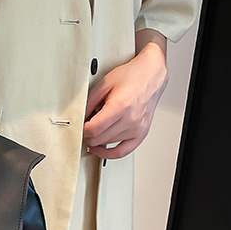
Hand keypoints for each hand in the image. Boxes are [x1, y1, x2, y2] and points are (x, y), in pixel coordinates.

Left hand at [82, 42, 168, 158]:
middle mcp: (130, 119)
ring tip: (97, 128)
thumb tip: (80, 117)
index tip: (79, 126)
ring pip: (108, 144)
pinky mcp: (141, 133)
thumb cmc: (131, 76)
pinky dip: (109, 154)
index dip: (82, 130)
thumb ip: (89, 102)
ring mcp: (137, 128)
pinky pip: (123, 152)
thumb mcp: (104, 84)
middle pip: (99, 139)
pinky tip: (101, 149)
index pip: (94, 129)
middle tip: (85, 127)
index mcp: (120, 106)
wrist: (151, 75)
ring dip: (98, 140)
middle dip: (88, 135)